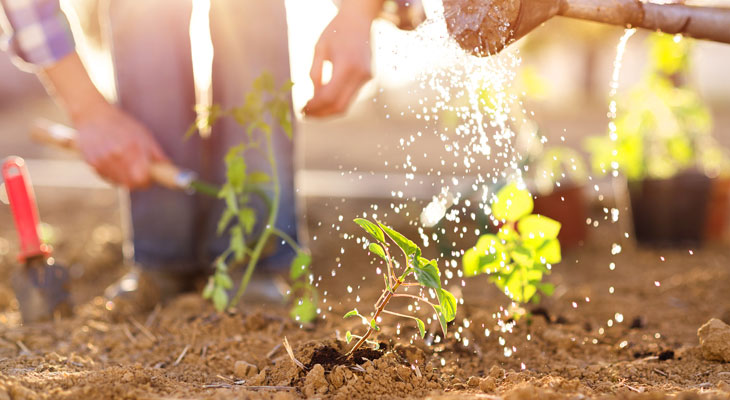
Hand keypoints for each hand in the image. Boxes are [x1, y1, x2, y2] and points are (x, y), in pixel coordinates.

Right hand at [39, 53, 167, 188]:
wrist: (92, 114)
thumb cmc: (122, 123)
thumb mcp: (143, 133)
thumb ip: (156, 152)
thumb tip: (167, 166)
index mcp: (131, 147)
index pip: (142, 178)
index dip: (148, 181)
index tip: (151, 178)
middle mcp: (115, 155)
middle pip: (131, 183)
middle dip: (139, 182)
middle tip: (141, 174)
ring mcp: (102, 160)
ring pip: (119, 182)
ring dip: (126, 178)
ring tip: (127, 165)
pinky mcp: (92, 162)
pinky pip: (107, 177)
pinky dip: (114, 175)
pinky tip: (115, 163)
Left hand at [303, 1, 380, 116]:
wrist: (360, 19)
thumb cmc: (336, 31)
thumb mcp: (319, 48)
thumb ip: (315, 73)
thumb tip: (313, 98)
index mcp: (346, 65)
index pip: (328, 97)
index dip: (314, 107)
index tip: (302, 109)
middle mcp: (360, 74)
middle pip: (339, 106)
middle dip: (321, 114)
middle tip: (305, 114)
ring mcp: (366, 78)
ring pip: (346, 105)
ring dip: (328, 111)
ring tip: (311, 110)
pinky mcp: (367, 78)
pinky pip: (350, 97)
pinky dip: (336, 102)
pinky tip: (323, 100)